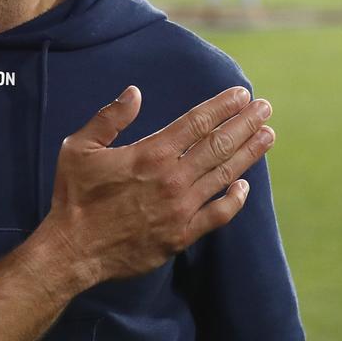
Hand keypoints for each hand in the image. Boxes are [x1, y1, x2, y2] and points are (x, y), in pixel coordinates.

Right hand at [40, 86, 274, 286]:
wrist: (73, 249)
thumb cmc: (74, 196)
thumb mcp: (79, 148)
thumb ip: (109, 118)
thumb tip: (134, 93)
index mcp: (150, 154)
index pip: (197, 122)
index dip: (222, 106)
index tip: (241, 94)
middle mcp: (172, 179)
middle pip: (219, 144)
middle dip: (245, 123)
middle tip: (265, 109)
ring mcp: (181, 209)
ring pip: (224, 175)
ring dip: (248, 153)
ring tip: (267, 136)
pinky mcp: (182, 235)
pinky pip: (218, 215)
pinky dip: (235, 199)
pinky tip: (244, 186)